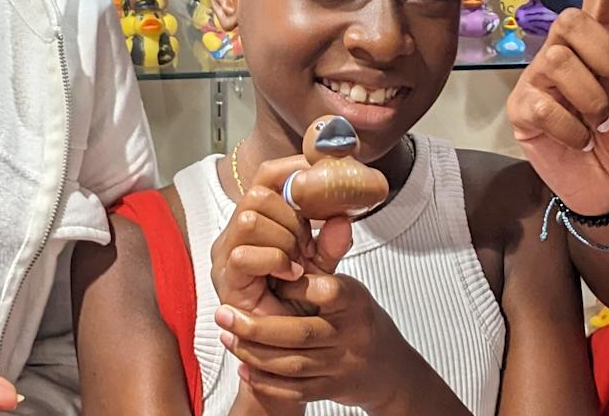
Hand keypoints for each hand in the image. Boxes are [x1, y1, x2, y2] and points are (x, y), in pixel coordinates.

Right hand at [211, 157, 352, 317]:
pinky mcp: (225, 279)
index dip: (292, 168)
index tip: (321, 172)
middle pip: (258, 194)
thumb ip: (331, 243)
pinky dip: (275, 261)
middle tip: (307, 245)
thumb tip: (343, 218)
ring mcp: (226, 254)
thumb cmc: (297, 302)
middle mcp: (235, 232)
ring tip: (297, 262)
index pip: (266, 177)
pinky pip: (246, 254)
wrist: (287, 346)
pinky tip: (291, 276)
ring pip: (250, 219)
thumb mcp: (321, 266)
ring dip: (282, 239)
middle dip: (291, 217)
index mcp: (257, 220)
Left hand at [218, 272, 446, 415]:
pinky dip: (266, 382)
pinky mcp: (330, 389)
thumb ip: (325, 257)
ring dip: (253, 353)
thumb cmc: (357, 317)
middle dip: (256, 326)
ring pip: (292, 365)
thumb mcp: (347, 286)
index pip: (325, 292)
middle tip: (222, 315)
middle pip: (299, 334)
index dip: (292, 287)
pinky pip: (294, 390)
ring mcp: (341, 366)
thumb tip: (330, 217)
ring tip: (226, 337)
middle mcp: (350, 335)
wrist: (386, 367)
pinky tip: (244, 369)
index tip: (263, 276)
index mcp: (354, 302)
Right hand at [507, 0, 608, 216]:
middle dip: (602, 51)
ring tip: (600, 123)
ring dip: (590, 97)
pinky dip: (571, 127)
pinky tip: (580, 139)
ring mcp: (540, 78)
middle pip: (570, 18)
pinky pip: (543, 104)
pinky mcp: (522, 108)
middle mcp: (567, 51)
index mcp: (602, 40)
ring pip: (557, 58)